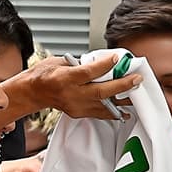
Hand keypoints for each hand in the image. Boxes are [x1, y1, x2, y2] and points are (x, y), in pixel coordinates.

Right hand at [26, 54, 141, 119]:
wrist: (34, 92)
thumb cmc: (45, 74)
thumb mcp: (59, 61)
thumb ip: (81, 63)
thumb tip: (102, 62)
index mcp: (64, 78)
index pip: (88, 72)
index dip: (104, 65)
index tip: (117, 58)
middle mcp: (71, 94)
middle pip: (101, 92)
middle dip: (121, 85)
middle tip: (136, 79)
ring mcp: (75, 106)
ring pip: (103, 105)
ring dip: (122, 101)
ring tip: (137, 95)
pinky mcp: (78, 113)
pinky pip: (99, 113)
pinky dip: (113, 112)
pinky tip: (125, 111)